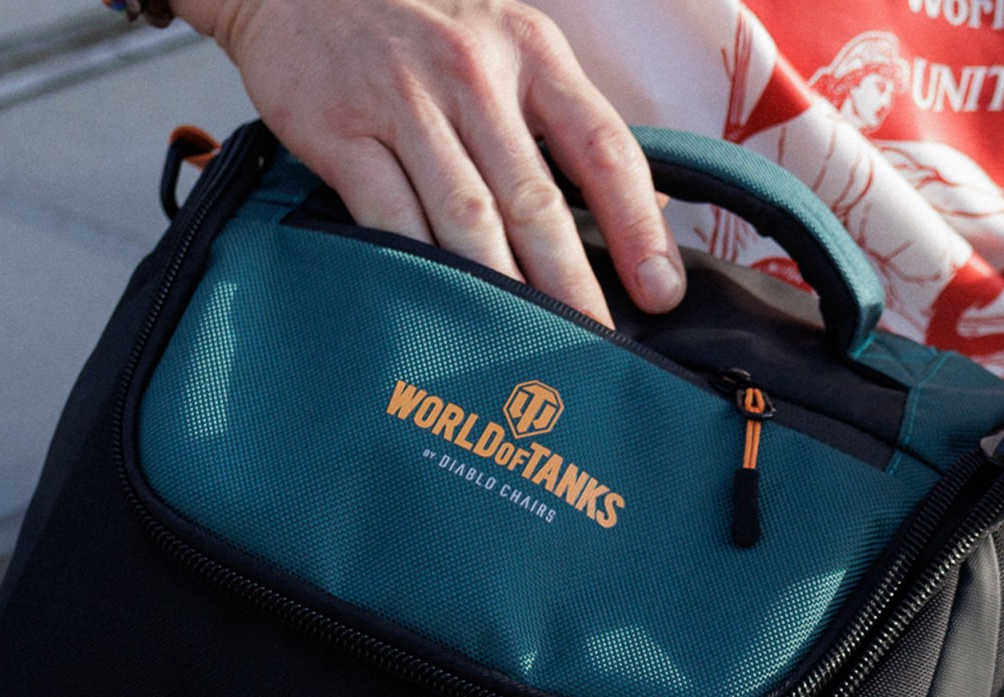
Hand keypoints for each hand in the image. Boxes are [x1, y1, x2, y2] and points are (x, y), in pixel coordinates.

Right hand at [178, 0, 683, 326]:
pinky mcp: (342, 132)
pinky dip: (418, 275)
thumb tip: (628, 218)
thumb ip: (554, 122)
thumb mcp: (501, 46)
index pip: (603, 146)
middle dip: (571, 285)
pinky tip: (441, 324)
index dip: (638, 225)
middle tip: (597, 351)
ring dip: (501, 296)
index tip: (661, 292)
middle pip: (536, 199)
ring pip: (467, 218)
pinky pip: (389, 219)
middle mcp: (473, 74)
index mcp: (529, 52)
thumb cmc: (416, 31)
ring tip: (526, 356)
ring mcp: (405, 102)